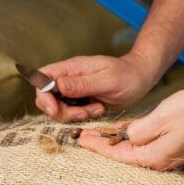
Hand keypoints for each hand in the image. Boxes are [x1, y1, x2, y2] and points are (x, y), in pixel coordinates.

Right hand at [36, 51, 153, 122]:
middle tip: (84, 113)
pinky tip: (99, 110)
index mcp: (72, 67)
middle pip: (47, 97)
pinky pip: (70, 112)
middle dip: (61, 111)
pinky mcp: (80, 99)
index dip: (43, 94)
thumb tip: (57, 84)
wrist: (140, 78)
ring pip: (58, 108)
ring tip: (97, 109)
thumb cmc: (127, 75)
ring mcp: (73, 89)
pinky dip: (82, 116)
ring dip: (74, 115)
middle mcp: (69, 77)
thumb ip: (82, 84)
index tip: (55, 109)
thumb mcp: (108, 80)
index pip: (43, 76)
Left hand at [77, 83, 183, 169]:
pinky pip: (148, 144)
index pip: (118, 155)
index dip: (98, 146)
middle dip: (104, 146)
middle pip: (125, 156)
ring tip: (97, 134)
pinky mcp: (176, 145)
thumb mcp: (161, 116)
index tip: (80, 139)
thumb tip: (125, 137)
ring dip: (117, 141)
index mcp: (155, 157)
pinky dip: (132, 137)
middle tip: (82, 136)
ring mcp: (170, 153)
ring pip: (136, 150)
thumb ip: (138, 130)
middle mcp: (161, 160)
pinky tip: (124, 130)